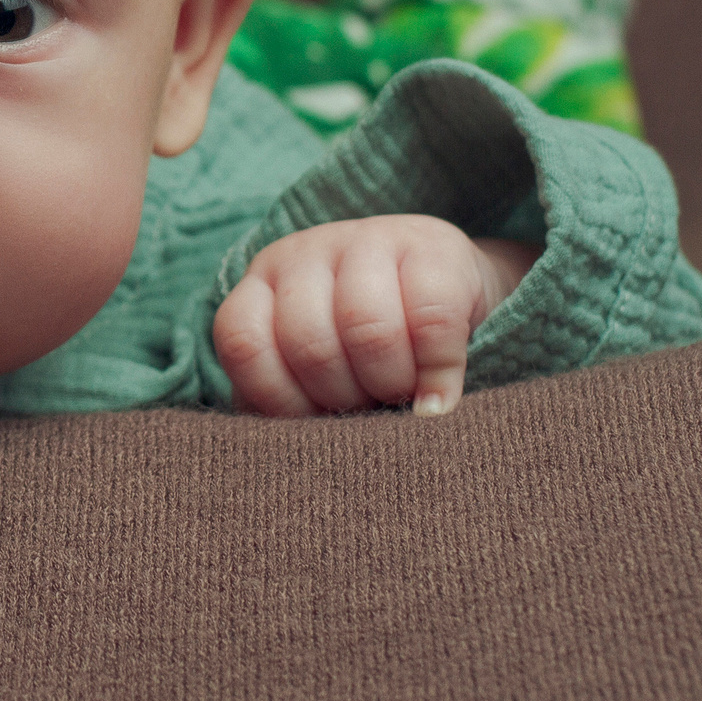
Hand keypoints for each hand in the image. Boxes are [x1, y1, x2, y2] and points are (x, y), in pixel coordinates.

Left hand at [213, 216, 533, 417]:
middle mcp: (304, 254)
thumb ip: (290, 407)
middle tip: (370, 411)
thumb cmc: (369, 363)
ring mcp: (367, 239)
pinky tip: (440, 397)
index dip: (280, 400)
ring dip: (391, 384)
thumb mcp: (318, 379)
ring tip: (405, 402)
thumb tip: (276, 461)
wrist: (457, 307)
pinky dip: (439, 372)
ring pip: (367, 328)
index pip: (244, 343)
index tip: (317, 422)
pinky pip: (431, 319)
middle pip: (308, 343)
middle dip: (344, 398)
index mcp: (262, 288)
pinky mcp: (433, 246)